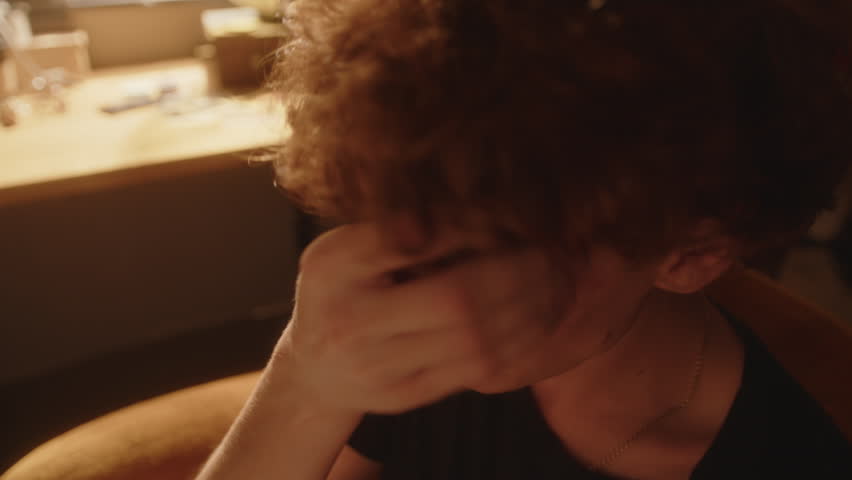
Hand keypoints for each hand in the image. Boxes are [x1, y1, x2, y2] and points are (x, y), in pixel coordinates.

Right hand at [273, 223, 566, 414]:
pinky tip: (537, 318)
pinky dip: (517, 342)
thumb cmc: (336, 290)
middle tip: (551, 252)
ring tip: (556, 283)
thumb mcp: (347, 246)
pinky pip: (474, 371)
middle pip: (455, 299)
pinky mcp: (403, 396)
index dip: (472, 228)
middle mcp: (350, 321)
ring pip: (474, 341)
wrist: (314, 369)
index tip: (511, 216)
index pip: (414, 240)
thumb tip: (477, 207)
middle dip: (518, 274)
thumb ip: (397, 227)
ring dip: (528, 310)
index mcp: (333, 267)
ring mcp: (377, 367)